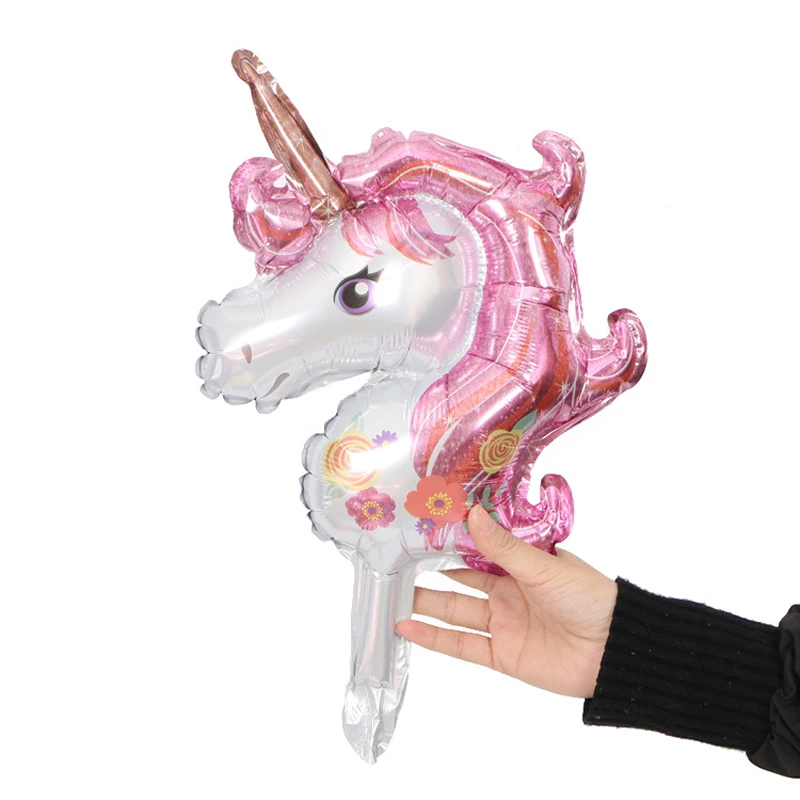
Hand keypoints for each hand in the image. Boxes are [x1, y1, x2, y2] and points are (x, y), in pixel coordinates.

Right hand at [396, 505, 617, 697]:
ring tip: (392, 595)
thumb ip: (503, 547)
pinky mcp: (502, 656)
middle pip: (459, 583)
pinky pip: (462, 646)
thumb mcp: (543, 566)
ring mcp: (503, 625)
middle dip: (429, 575)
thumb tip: (471, 513)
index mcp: (519, 567)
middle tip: (396, 564)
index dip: (450, 544)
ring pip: (455, 613)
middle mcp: (507, 594)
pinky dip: (434, 639)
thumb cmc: (588, 597)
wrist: (615, 651)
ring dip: (425, 605)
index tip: (420, 531)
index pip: (476, 552)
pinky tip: (408, 629)